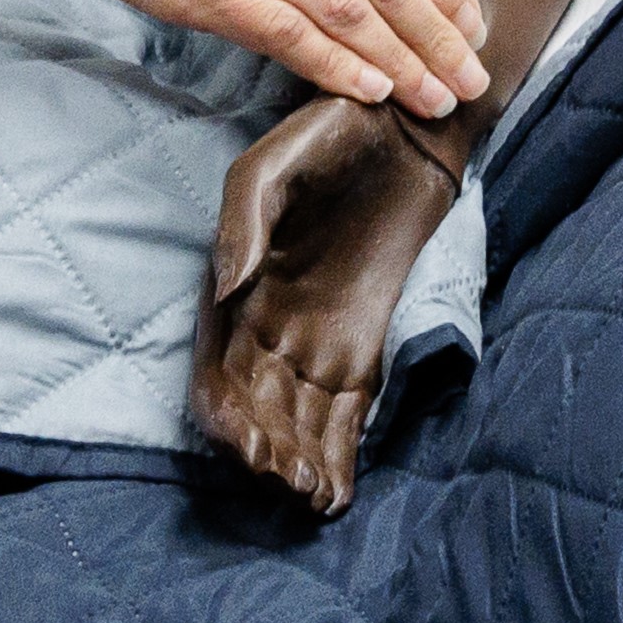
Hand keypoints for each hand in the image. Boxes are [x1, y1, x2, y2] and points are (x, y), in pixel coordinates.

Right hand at [200, 90, 465, 513]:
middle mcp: (270, 325)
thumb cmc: (325, 135)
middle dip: (270, 455)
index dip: (228, 420)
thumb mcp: (271, 167)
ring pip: (300, 420)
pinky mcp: (364, 337)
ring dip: (302, 465)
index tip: (250, 449)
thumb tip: (226, 291)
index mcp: (235, 292)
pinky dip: (342, 453)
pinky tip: (337, 494)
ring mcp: (318, 335)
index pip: (218, 374)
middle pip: (259, 410)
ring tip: (314, 497)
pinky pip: (349, 408)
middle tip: (290, 484)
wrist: (404, 124)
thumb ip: (241, 225)